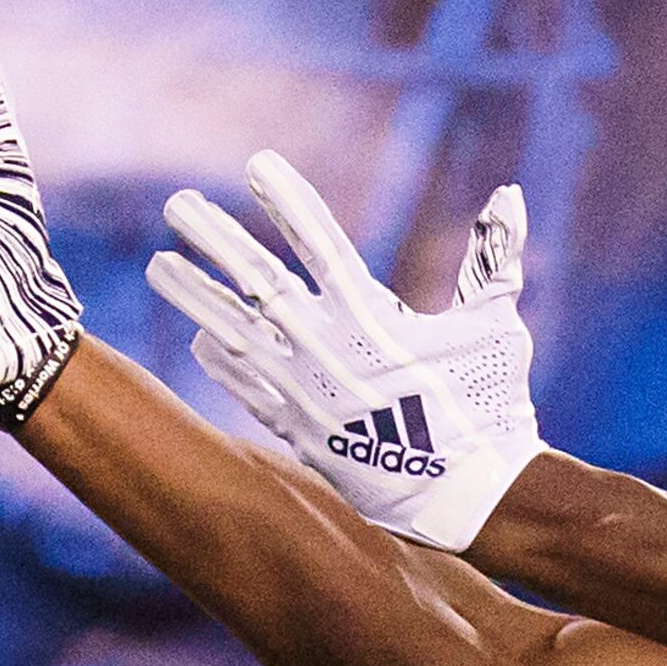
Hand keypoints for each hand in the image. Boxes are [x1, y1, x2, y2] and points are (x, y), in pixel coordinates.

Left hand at [145, 151, 544, 551]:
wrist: (474, 501)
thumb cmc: (493, 408)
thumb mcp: (496, 326)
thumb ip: (493, 259)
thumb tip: (509, 193)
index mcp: (376, 322)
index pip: (322, 245)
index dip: (288, 202)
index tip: (255, 164)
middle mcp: (329, 355)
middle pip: (259, 284)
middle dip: (215, 240)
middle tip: (176, 204)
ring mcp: (308, 397)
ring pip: (237, 336)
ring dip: (195, 297)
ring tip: (157, 265)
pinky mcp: (302, 436)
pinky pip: (249, 393)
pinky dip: (223, 365)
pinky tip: (197, 339)